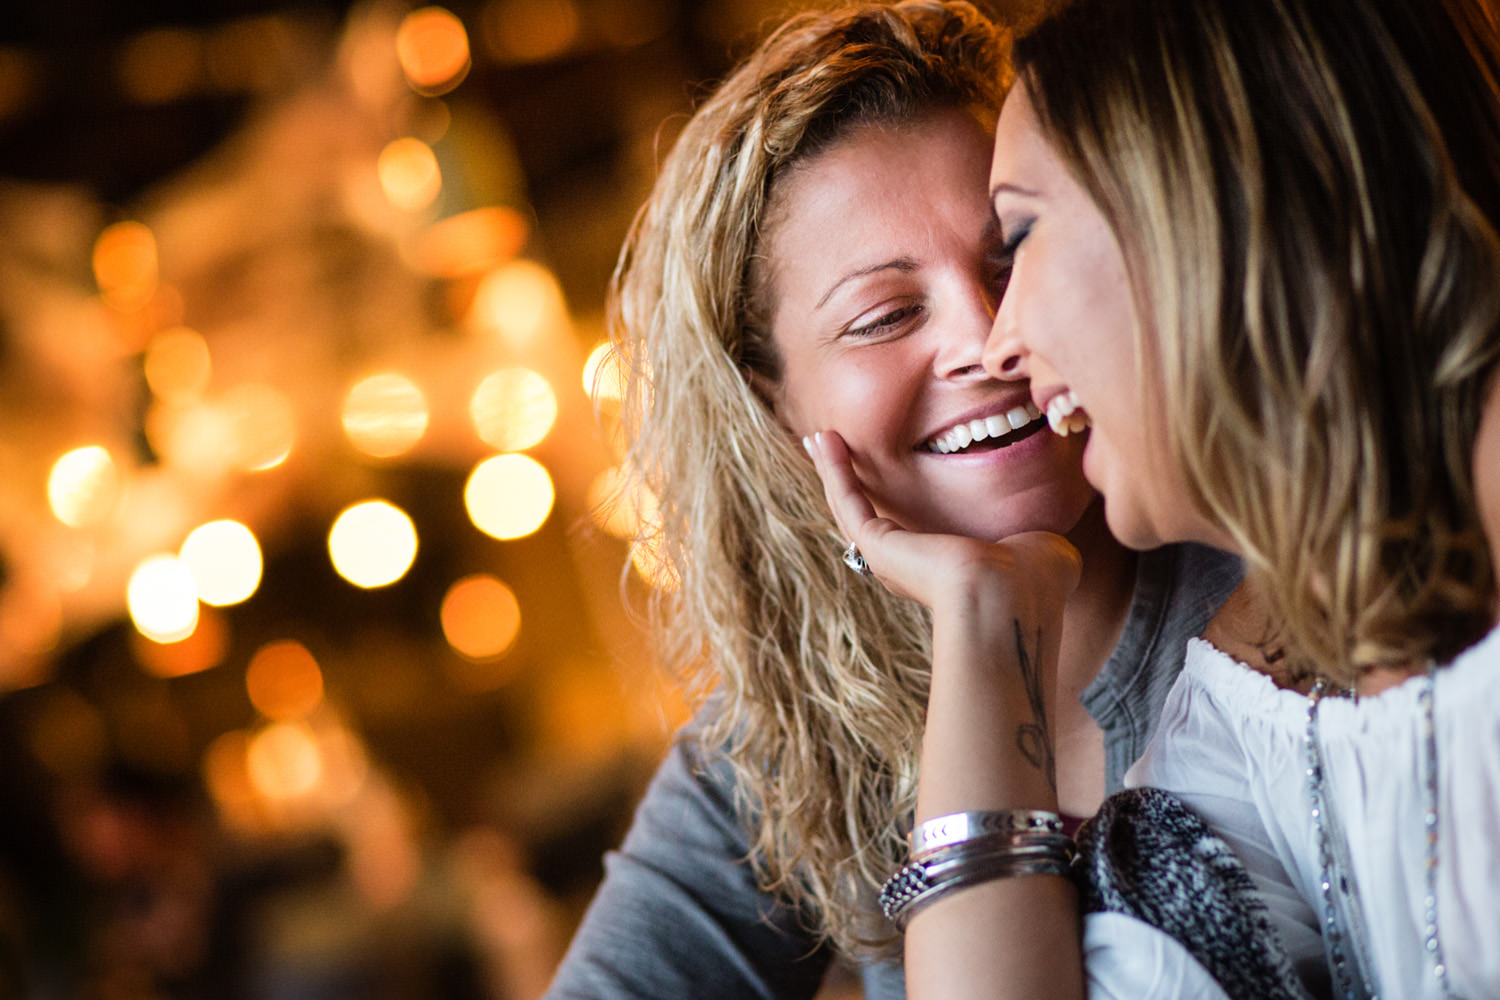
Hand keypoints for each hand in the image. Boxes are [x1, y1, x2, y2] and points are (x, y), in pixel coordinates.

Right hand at [803, 430, 1080, 615]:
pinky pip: (848, 502)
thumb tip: (1051, 542)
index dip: (892, 501)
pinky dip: (835, 471)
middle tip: (832, 452)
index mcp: (945, 570)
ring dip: (834, 472)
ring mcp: (891, 559)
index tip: (883, 474)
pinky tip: (824, 441)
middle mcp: (911, 567)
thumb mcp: (1040, 548)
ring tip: (818, 439)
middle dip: (851, 484)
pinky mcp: (879, 546)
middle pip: (870, 519)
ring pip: (850, 509)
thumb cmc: (1035, 582)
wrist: (1012, 596)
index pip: (909, 533)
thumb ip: (1034, 540)